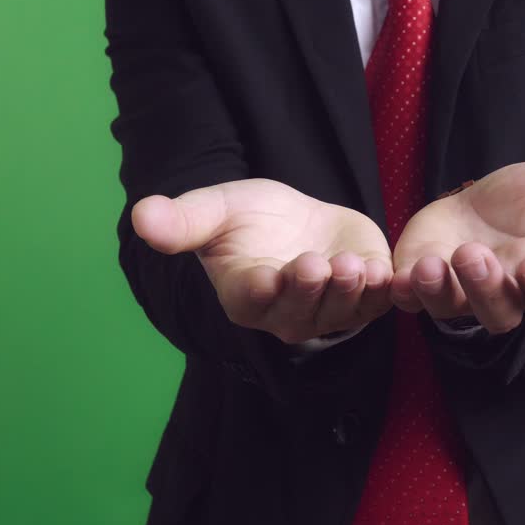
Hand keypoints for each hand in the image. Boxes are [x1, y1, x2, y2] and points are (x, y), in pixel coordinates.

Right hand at [131, 179, 393, 343]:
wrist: (297, 218)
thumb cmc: (248, 219)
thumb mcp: (216, 211)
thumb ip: (183, 220)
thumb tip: (141, 216)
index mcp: (245, 295)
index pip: (251, 300)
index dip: (259, 291)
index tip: (264, 278)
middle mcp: (286, 313)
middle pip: (299, 310)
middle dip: (309, 290)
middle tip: (314, 265)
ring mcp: (329, 310)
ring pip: (341, 310)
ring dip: (348, 291)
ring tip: (350, 264)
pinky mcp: (364, 297)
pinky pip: (376, 303)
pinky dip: (382, 291)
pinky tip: (384, 271)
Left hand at [391, 157, 524, 334]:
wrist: (481, 203)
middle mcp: (505, 292)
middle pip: (500, 310)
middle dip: (488, 287)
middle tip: (477, 256)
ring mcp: (461, 293)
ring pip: (452, 309)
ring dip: (443, 292)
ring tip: (437, 264)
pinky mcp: (422, 285)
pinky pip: (411, 301)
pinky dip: (404, 292)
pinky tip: (397, 274)